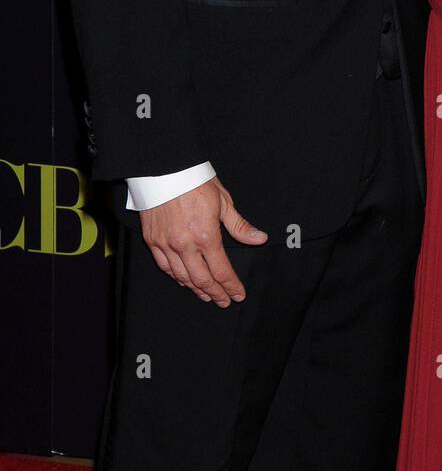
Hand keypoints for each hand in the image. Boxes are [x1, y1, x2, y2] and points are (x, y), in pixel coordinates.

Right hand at [140, 177, 267, 305]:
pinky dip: (176, 277)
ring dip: (196, 289)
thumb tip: (259, 239)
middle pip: (202, 280)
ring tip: (206, 295)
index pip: (222, 271)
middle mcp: (185, 245)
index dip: (231, 286)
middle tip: (224, 301)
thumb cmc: (196, 182)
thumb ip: (240, 226)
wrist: (165, 169)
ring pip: (182, 277)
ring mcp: (166, 245)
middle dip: (215, 293)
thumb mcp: (224, 201)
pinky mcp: (153, 241)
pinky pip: (165, 267)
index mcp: (206, 236)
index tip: (238, 294)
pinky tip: (184, 281)